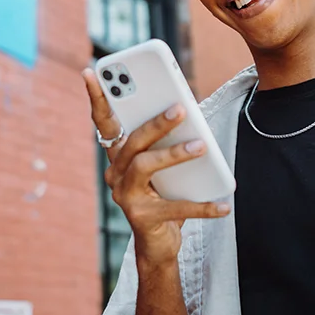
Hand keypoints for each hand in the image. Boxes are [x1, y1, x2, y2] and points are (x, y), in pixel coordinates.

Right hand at [83, 69, 229, 266]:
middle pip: (132, 142)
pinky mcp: (141, 218)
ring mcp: (125, 196)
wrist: (158, 243)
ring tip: (202, 146)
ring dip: (174, 154)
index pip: (104, 121)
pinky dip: (202, 206)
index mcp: (118, 156)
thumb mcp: (164, 165)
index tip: (90, 71)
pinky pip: (175, 207)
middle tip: (179, 108)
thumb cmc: (164, 194)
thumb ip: (166, 141)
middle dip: (155, 123)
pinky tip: (224, 204)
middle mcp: (115, 174)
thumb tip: (187, 113)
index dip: (97, 96)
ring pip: (145, 166)